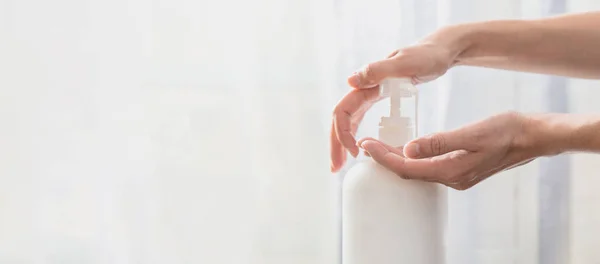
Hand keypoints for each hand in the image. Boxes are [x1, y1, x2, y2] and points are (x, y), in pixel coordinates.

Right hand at [330, 27, 465, 171]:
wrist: (438, 52)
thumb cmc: (425, 56)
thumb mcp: (404, 64)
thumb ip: (378, 70)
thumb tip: (350, 82)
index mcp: (366, 82)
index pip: (343, 111)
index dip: (343, 133)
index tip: (354, 152)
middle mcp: (363, 89)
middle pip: (341, 119)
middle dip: (335, 144)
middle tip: (335, 168)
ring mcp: (369, 94)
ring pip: (348, 121)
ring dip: (341, 142)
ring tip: (340, 164)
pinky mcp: (377, 99)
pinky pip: (360, 120)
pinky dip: (355, 135)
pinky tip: (358, 150)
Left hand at [357, 112, 538, 189]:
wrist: (532, 137)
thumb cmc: (506, 132)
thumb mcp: (471, 133)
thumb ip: (438, 142)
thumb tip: (408, 149)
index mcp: (450, 171)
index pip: (406, 167)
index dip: (383, 157)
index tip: (365, 145)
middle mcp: (451, 178)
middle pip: (408, 172)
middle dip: (385, 159)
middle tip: (366, 144)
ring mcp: (456, 176)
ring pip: (418, 170)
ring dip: (398, 159)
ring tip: (379, 145)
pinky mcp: (460, 169)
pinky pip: (429, 167)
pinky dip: (413, 158)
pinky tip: (407, 147)